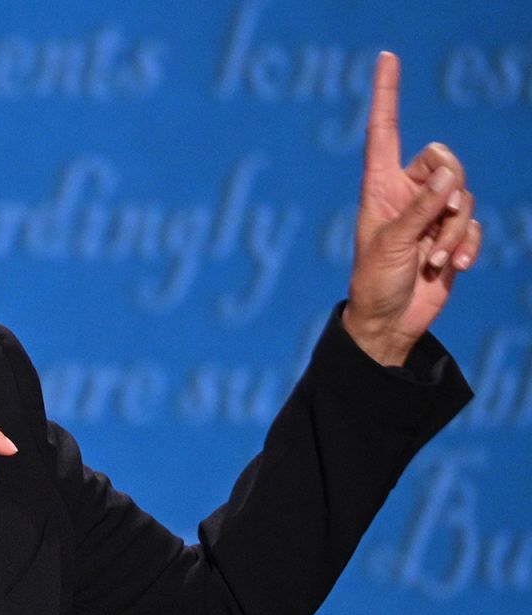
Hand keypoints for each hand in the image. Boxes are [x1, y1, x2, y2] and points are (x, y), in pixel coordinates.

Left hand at [344, 51, 482, 365]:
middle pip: (445, 162)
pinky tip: (451, 267)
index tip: (388, 58)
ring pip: (464, 197)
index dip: (386, 95)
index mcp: (379, 187)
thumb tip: (448, 176)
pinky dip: (466, 244)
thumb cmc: (375, 283)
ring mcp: (430, 214)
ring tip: (435, 259)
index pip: (383, 131)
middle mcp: (405, 194)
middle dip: (450, 192)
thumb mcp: (392, 244)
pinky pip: (473, 225)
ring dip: (455, 230)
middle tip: (436, 225)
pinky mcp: (450, 235)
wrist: (389, 323)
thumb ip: (421, 209)